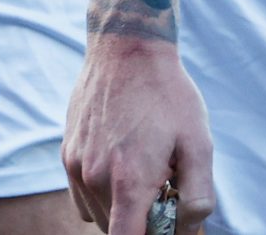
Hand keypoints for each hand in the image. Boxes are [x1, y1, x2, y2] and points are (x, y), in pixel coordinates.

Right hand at [63, 35, 215, 233]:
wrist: (127, 47)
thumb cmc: (167, 94)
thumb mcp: (199, 143)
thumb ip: (197, 196)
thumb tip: (185, 229)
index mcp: (129, 181)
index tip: (164, 226)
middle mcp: (95, 178)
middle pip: (116, 230)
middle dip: (142, 222)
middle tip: (165, 191)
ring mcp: (75, 165)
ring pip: (98, 214)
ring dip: (121, 208)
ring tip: (144, 172)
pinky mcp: (66, 152)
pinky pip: (81, 195)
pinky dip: (101, 193)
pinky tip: (120, 163)